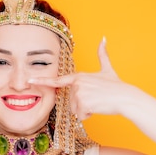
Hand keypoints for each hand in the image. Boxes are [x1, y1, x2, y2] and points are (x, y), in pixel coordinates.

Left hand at [28, 37, 142, 119]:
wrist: (126, 97)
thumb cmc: (117, 86)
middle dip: (82, 106)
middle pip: (71, 103)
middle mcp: (76, 84)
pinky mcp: (82, 103)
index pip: (57, 81)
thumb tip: (103, 38)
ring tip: (98, 103)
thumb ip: (102, 55)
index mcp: (79, 77)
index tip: (29, 81)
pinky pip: (80, 116)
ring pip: (75, 110)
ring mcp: (78, 93)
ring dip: (86, 111)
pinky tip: (98, 108)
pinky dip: (89, 115)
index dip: (42, 81)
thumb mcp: (108, 69)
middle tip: (96, 99)